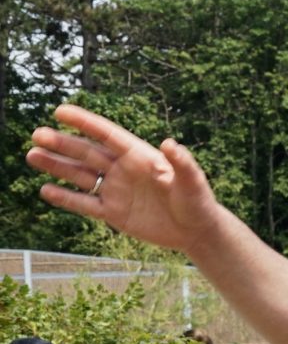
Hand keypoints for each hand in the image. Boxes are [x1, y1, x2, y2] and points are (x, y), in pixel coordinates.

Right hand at [27, 104, 228, 255]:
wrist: (197, 232)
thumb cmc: (198, 202)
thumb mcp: (193, 182)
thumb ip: (182, 163)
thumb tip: (171, 143)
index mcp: (139, 157)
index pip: (107, 135)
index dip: (85, 122)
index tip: (60, 111)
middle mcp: (123, 170)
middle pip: (87, 153)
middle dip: (63, 143)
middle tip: (37, 135)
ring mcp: (116, 190)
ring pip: (80, 176)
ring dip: (57, 166)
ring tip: (33, 156)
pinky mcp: (113, 212)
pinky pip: (85, 203)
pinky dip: (66, 198)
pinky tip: (45, 190)